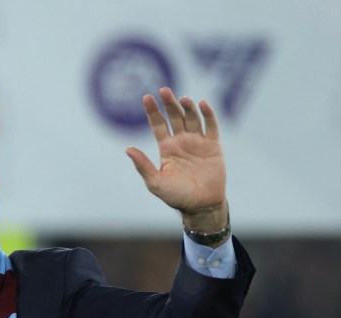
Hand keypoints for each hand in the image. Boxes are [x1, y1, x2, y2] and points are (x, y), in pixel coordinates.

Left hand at [126, 87, 227, 231]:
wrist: (201, 205)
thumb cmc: (176, 196)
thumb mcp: (155, 182)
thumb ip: (143, 165)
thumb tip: (127, 148)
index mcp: (167, 148)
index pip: (158, 125)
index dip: (153, 111)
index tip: (147, 97)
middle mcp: (181, 142)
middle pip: (175, 117)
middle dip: (169, 104)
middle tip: (164, 89)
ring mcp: (197, 142)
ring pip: (192, 118)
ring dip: (187, 107)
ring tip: (182, 98)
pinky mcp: (213, 145)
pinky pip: (211, 126)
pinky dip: (208, 114)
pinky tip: (202, 104)